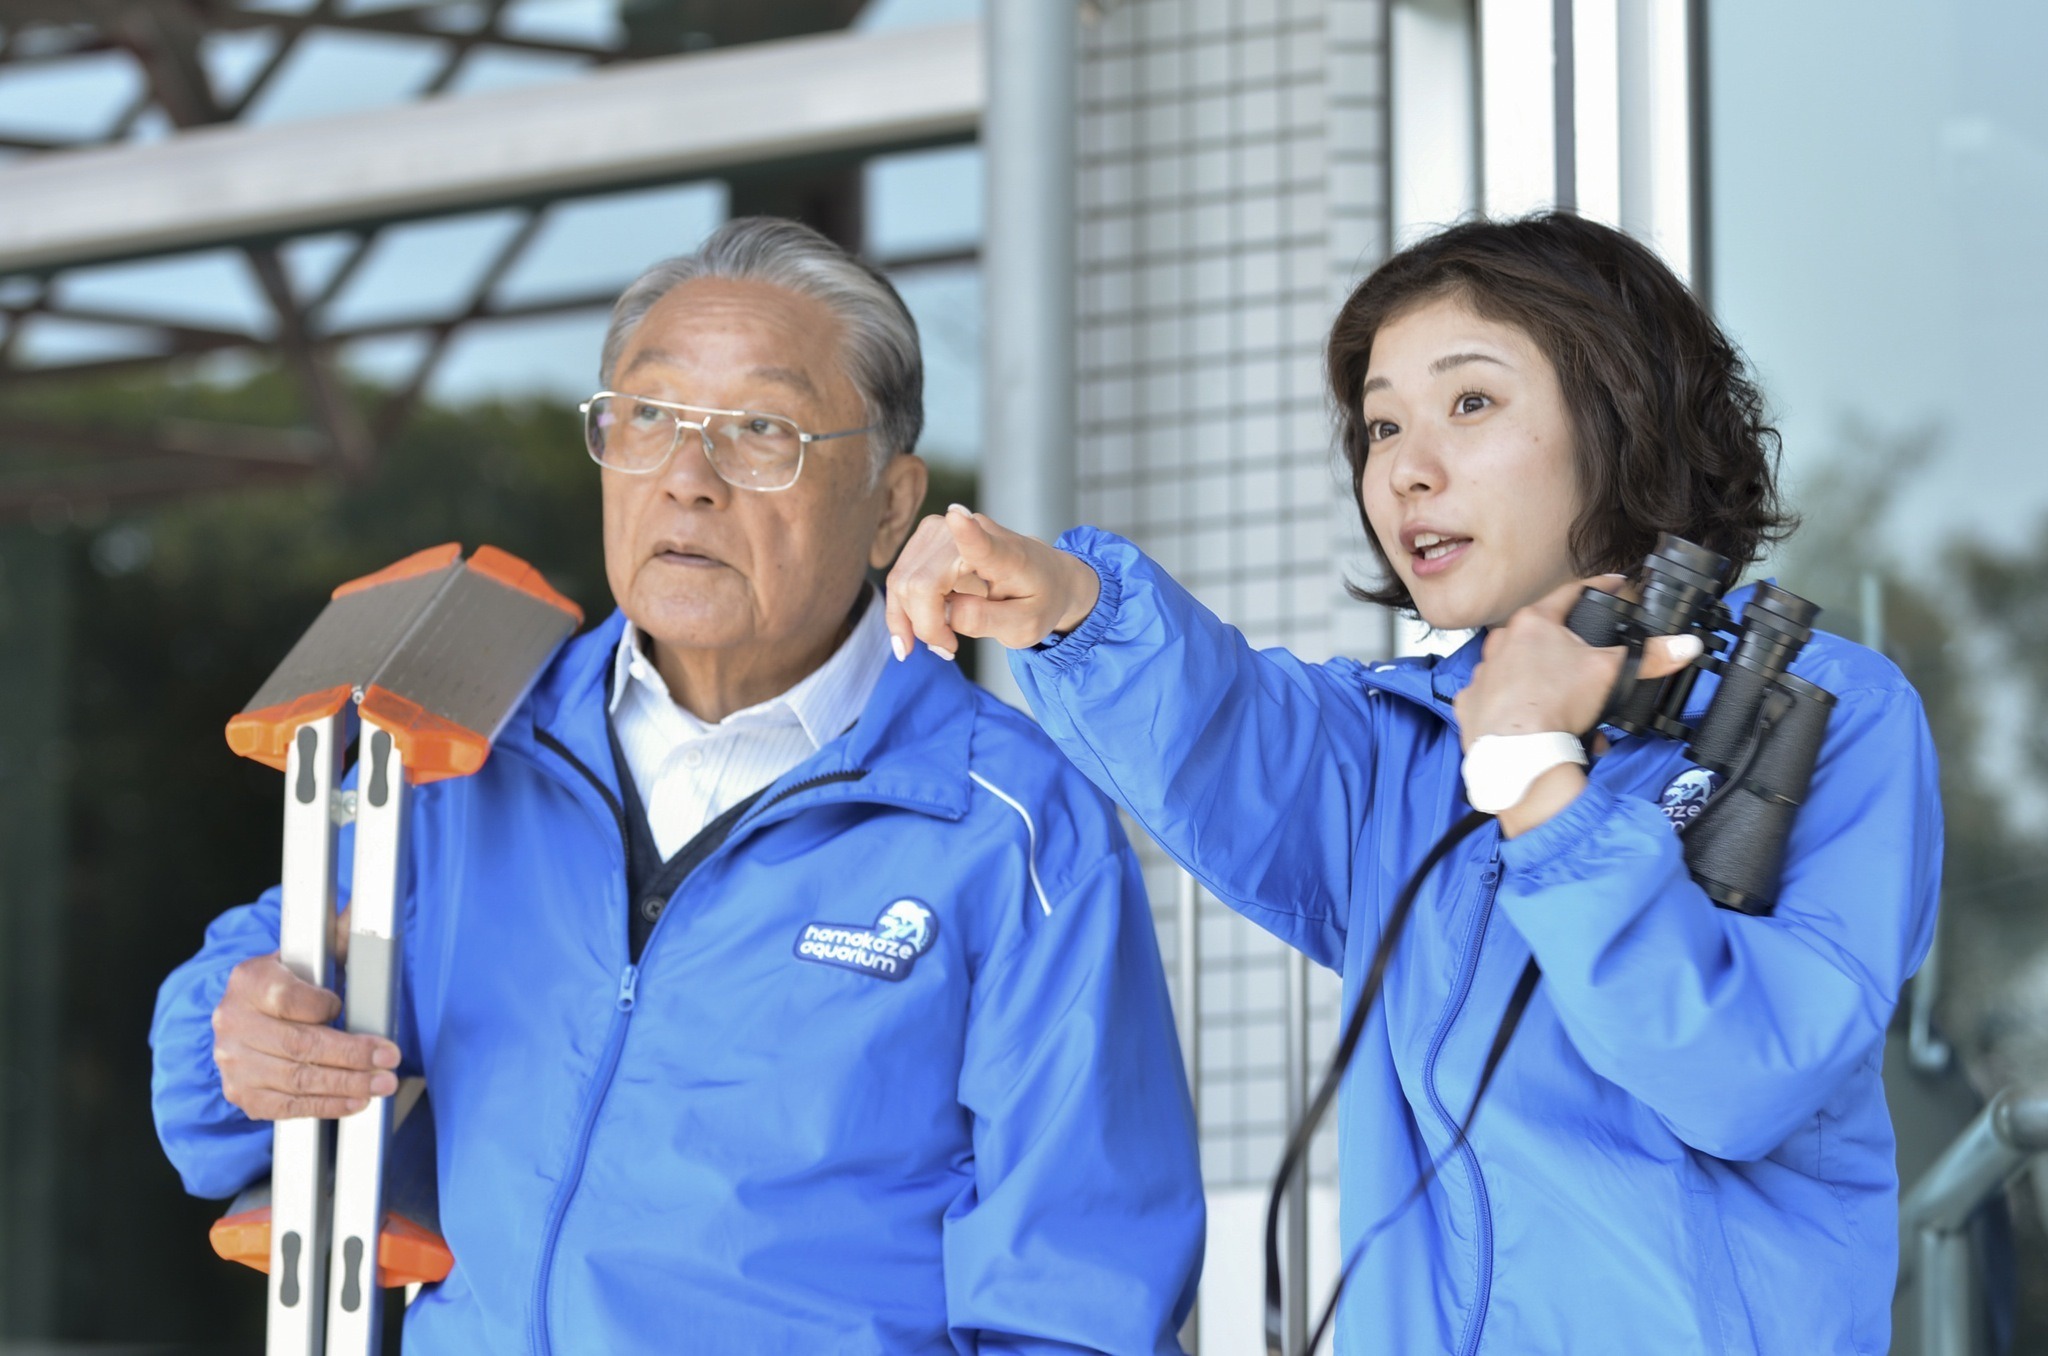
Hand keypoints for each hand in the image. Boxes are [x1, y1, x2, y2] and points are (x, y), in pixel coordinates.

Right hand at [212, 947, 399, 1120]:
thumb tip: (360, 910)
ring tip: (383, 1083)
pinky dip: (326, 1106)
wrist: (248, 1019)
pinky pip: (288, 1106)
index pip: (287, 997)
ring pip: (297, 1078)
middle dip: (351, 1054)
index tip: (344, 1006)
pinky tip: (355, 1101)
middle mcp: (233, 1022)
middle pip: (298, 1043)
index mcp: (248, 982)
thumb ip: (336, 937)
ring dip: (346, 1084)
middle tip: (389, 1059)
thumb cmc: (287, 985)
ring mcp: (234, 1063)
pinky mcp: (243, 1094)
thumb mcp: (308, 956)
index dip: (322, 1005)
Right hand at [884, 504, 1100, 659]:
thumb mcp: (1024, 627)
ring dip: (912, 620)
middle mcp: (974, 533)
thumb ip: (987, 621)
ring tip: (941, 640)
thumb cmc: (1037, 601)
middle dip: (927, 626)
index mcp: (1008, 556)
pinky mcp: (926, 536)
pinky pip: (899, 578)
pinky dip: (903, 610)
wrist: (1045, 577)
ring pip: (903, 582)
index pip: (983, 543)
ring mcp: (944, 530)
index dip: (967, 532)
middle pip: (922, 584)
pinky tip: (919, 630)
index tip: (957, 516)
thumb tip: (946, 611)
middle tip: (949, 649)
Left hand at [1456, 577, 1702, 836]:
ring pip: (1521, 670)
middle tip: (1591, 666)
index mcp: (1532, 623)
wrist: (1516, 753)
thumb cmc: (1553, 705)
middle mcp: (1500, 641)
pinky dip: (1520, 707)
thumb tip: (1684, 645)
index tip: (1613, 585)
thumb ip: (1649, 656)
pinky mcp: (1472, 702)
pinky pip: (1500, 698)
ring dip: (1546, 683)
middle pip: (1545, 636)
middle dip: (1572, 652)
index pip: (1571, 592)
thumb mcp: (1610, 674)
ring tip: (1572, 707)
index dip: (1599, 588)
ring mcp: (1483, 671)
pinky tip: (1539, 721)